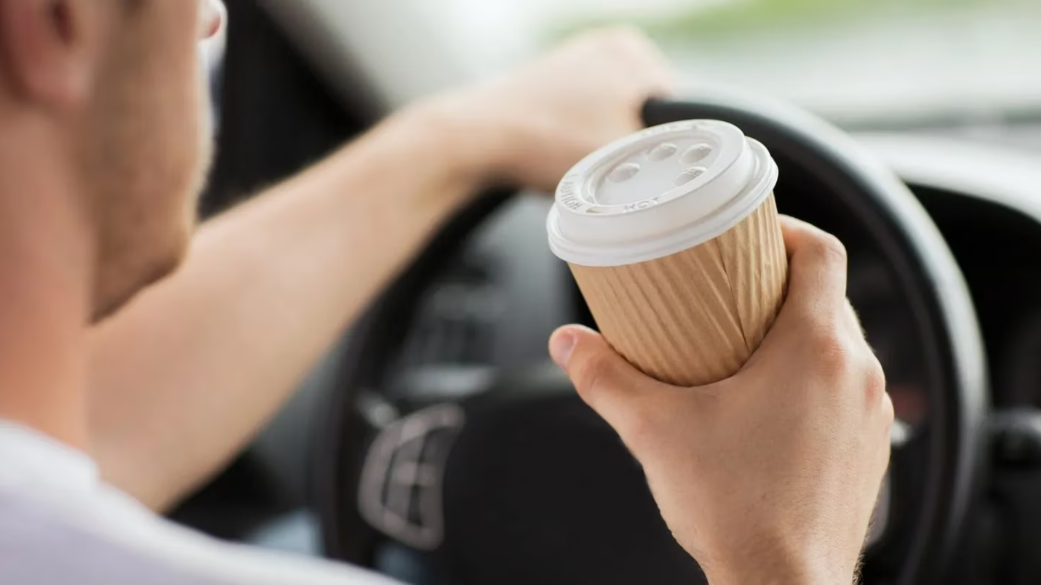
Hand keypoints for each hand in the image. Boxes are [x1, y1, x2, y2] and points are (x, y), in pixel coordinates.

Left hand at [415, 27, 674, 192]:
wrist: (474, 139)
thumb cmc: (545, 143)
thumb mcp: (626, 159)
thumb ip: (672, 159)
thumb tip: (695, 169)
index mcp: (636, 53)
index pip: (681, 116)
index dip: (667, 155)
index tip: (645, 176)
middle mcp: (608, 46)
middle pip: (647, 118)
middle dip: (633, 149)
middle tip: (608, 174)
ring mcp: (575, 60)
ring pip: (613, 121)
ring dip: (604, 147)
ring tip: (578, 163)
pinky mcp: (548, 81)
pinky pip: (583, 118)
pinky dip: (576, 139)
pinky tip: (559, 155)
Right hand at [548, 217, 892, 584]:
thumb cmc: (735, 511)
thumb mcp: (654, 430)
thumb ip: (605, 378)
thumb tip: (569, 344)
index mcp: (814, 349)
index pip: (822, 252)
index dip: (787, 229)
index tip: (752, 234)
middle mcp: (856, 373)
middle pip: (828, 295)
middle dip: (780, 283)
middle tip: (730, 289)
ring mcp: (870, 413)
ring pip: (839, 343)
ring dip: (798, 332)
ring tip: (744, 344)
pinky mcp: (870, 448)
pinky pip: (847, 387)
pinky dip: (814, 377)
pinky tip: (769, 402)